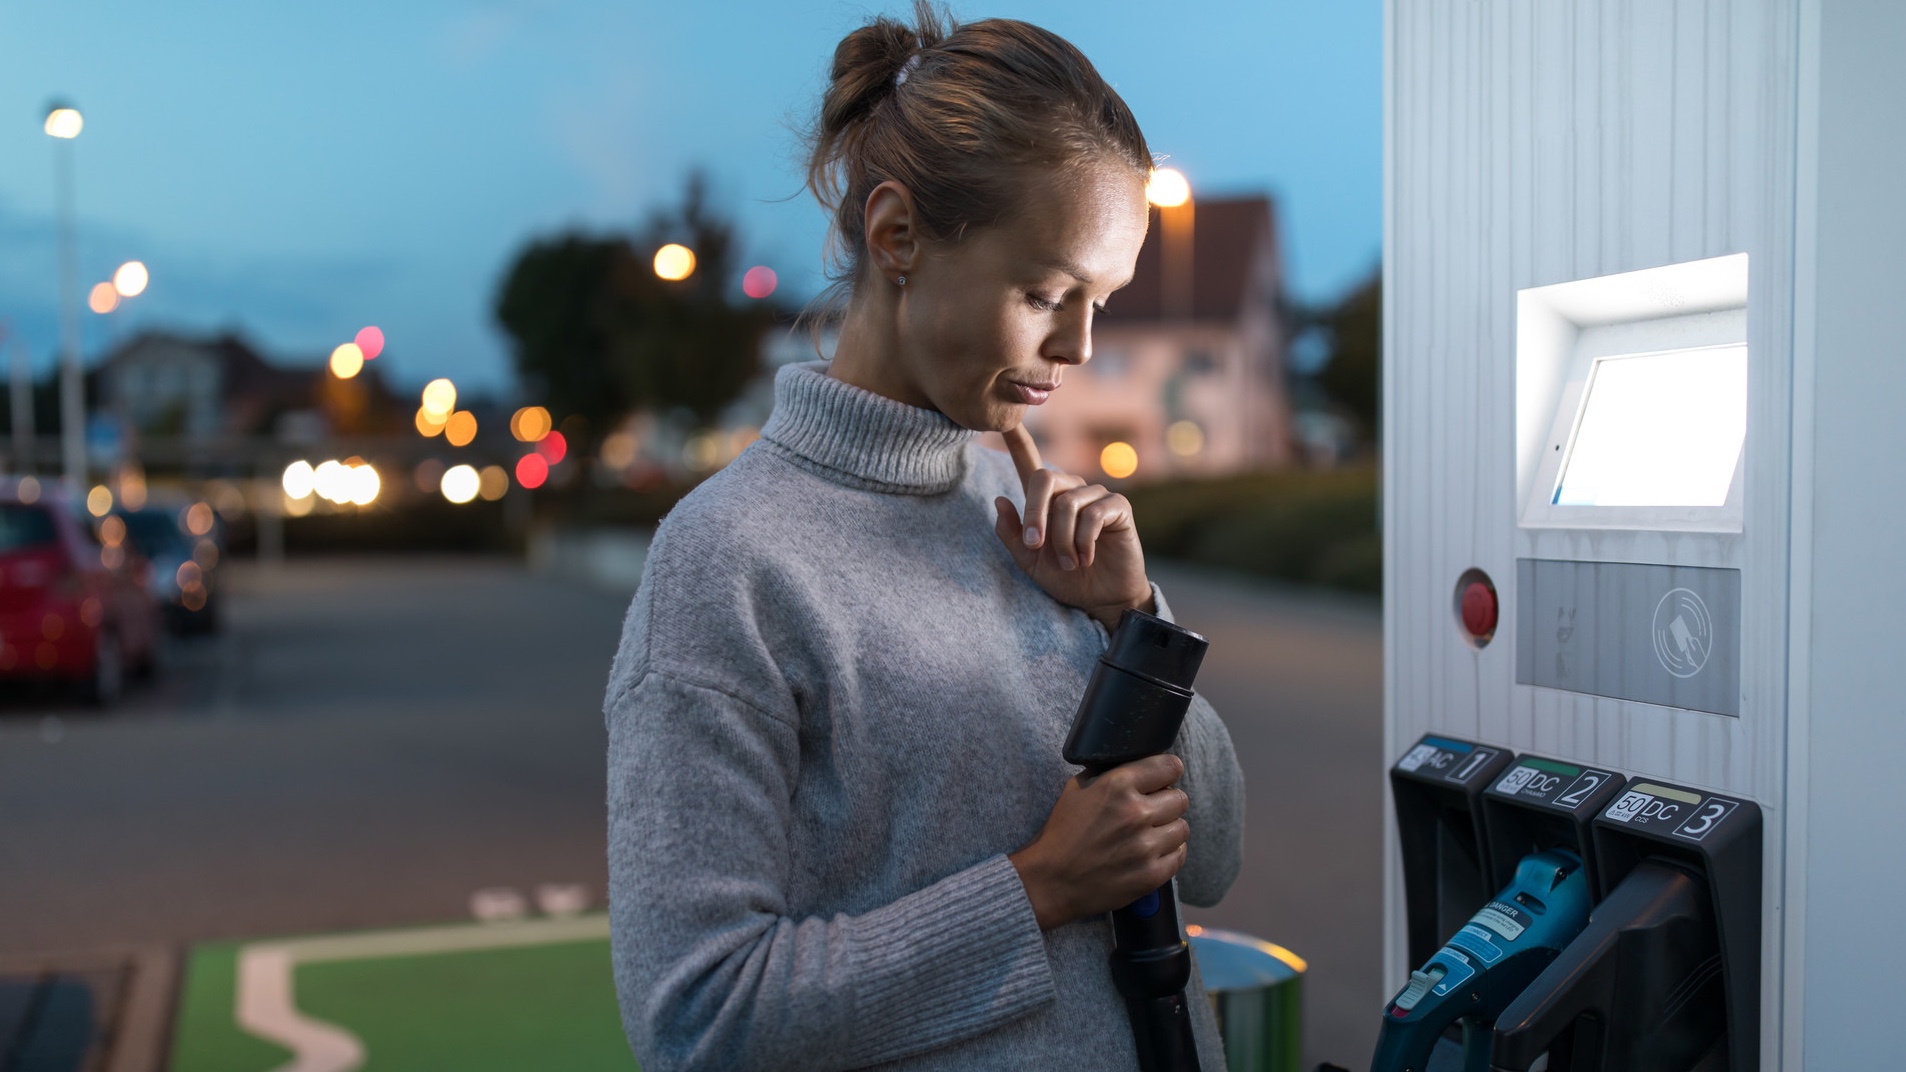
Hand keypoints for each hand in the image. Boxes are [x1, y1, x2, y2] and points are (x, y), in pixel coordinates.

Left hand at [992, 424, 1152, 629]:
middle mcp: (1071, 490)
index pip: (1029, 462)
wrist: (1101, 599)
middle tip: (1036, 546)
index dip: (1017, 439)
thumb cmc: (1066, 579)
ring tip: (1070, 563)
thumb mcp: (1030, 562)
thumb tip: (1000, 499)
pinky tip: (1086, 557)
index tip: (1005, 418)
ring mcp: (1096, 496)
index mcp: (1047, 500)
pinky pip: (1093, 514)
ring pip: (1067, 503)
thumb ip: (1013, 535)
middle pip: (1044, 478)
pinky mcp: (1118, 507)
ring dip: (1063, 540)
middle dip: (1035, 513)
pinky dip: (1084, 541)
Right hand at [1009, 754, 1190, 929]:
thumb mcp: (1078, 788)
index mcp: (1117, 785)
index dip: (1168, 771)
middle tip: (1152, 810)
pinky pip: (1179, 855)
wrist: (1051, 880)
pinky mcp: (1151, 874)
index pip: (1169, 767)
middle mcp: (1136, 813)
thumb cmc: (1062, 833)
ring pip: (1182, 827)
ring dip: (1169, 828)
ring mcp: (1145, 846)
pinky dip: (1169, 853)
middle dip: (1168, 802)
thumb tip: (1139, 766)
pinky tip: (1152, 852)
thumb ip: (1111, 774)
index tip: (1164, 778)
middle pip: (1180, 798)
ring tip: (1150, 833)